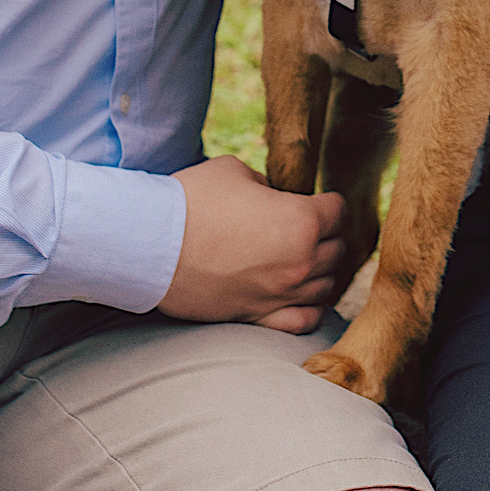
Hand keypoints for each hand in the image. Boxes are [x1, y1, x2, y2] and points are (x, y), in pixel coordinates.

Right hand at [157, 154, 346, 331]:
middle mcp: (300, 262)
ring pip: (326, 285)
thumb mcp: (235, 170)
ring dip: (320, 270)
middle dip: (326, 234)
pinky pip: (305, 320)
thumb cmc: (191, 200)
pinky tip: (301, 295)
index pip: (339, 210)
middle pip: (337, 249)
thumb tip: (274, 196)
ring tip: (302, 258)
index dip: (326, 201)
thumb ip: (267, 183)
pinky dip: (310, 308)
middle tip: (305, 226)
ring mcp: (281, 294)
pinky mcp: (258, 317)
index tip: (313, 200)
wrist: (150, 244)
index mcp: (301, 220)